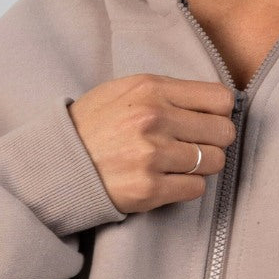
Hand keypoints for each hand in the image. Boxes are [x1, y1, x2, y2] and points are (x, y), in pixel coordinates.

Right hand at [68, 74, 236, 214]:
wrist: (56, 163)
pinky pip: (196, 189)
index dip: (220, 112)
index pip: (220, 99)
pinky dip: (187, 186)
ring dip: (201, 165)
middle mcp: (154, 119)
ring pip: (213, 162)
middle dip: (214, 140)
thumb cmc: (92, 125)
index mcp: (151, 89)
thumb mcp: (123, 90)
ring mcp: (152, 156)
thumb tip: (213, 103)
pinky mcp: (149, 189)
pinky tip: (168, 179)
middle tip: (195, 145)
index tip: (208, 120)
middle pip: (223, 132)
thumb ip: (166, 91)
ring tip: (178, 163)